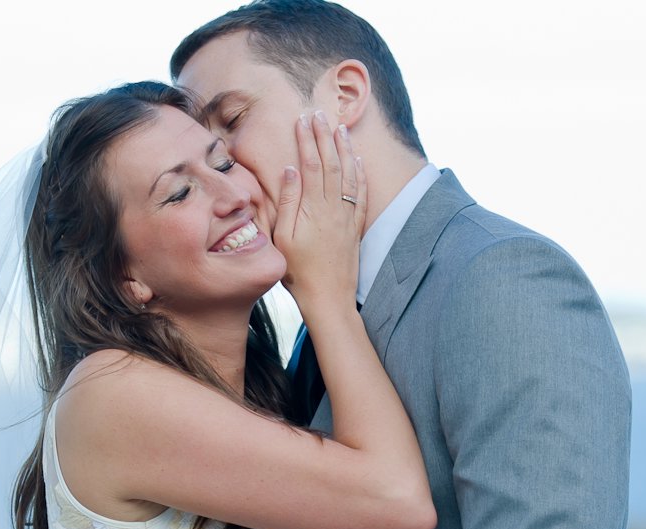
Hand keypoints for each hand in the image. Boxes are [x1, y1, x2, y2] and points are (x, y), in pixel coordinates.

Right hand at [273, 109, 366, 307]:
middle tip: (320, 114)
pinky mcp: (356, 227)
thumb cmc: (299, 272)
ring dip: (345, 149)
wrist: (328, 298)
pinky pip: (362, 194)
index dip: (307, 140)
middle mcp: (335, 208)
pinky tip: (359, 161)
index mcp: (314, 209)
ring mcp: (348, 217)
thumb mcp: (283, 238)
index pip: (312, 164)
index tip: (302, 120)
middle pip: (332, 163)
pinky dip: (361, 174)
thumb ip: (287, 202)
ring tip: (341, 128)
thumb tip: (290, 170)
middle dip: (325, 136)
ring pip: (350, 175)